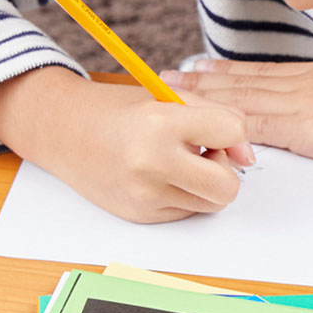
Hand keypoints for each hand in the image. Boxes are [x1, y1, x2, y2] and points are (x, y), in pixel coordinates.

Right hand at [0, 68, 253, 223]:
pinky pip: (185, 211)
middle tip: (203, 152)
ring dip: (205, 184)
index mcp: (161, 123)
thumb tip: (248, 158)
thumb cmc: (121, 108)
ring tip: (180, 160)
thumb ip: (216, 117)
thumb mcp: (169, 97)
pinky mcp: (140, 215)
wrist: (65, 130)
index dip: (234, 132)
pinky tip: (160, 174)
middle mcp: (152, 164)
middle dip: (225, 170)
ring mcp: (145, 195)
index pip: (232, 133)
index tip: (219, 130)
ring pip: (210, 204)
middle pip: (227, 187)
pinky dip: (183, 194)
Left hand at [160, 53, 312, 165]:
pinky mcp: (301, 128)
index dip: (231, 70)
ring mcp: (298, 104)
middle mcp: (302, 84)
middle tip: (171, 75)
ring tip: (175, 89)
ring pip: (240, 97)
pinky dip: (227, 124)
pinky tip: (205, 123)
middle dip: (205, 79)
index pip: (264, 72)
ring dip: (205, 95)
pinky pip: (255, 125)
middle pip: (242, 80)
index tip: (205, 65)